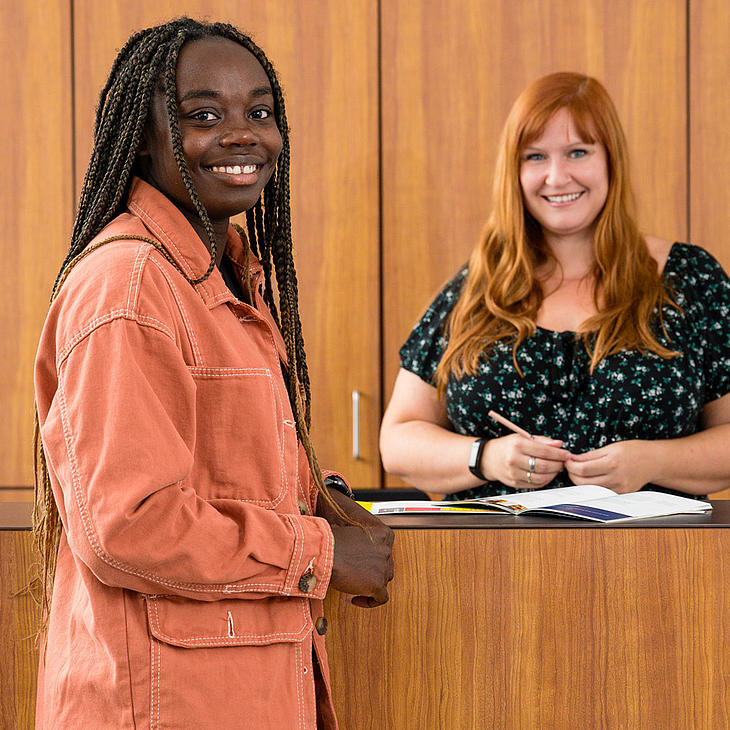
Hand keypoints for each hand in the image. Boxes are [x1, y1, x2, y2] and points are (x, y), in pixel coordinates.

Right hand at [317, 489, 394, 606]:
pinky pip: (381, 599)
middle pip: (386, 566)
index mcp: (381, 534)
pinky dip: (370, 602)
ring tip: (354, 586)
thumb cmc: (330, 544)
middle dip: (373, 572)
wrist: (324, 556)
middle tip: (357, 575)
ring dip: (371, 585)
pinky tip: (355, 599)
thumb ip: (361, 542)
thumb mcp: (350, 534)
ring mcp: (383, 568)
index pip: (387, 548)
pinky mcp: (377, 584)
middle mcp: (386, 550)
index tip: (365, 563)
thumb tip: (357, 550)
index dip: (377, 558)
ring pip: (383, 582)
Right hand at [481, 434, 569, 488]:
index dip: (558, 453)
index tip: (566, 454)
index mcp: (517, 444)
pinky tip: (547, 475)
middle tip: (563, 462)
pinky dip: (545, 480)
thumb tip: (559, 444)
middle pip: (544, 465)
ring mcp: (513, 473)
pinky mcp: (514, 483)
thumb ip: (541, 440)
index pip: (544, 450)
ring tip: (556, 468)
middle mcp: (514, 459)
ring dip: (553, 474)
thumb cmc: (507, 446)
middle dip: (558, 464)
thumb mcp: (521, 437)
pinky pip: (535, 484)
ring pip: (541, 477)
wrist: (487, 458)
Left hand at [565, 440, 648, 492]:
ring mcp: (619, 489)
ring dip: (580, 481)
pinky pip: (600, 492)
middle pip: (583, 482)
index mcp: (612, 463)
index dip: (570, 465)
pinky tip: (592, 478)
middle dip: (572, 474)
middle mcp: (616, 478)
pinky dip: (592, 486)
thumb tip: (573, 459)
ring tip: (580, 471)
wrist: (654, 462)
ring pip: (590, 489)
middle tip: (570, 466)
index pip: (582, 469)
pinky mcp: (621, 494)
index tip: (567, 460)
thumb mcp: (611, 447)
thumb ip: (590, 455)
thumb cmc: (634, 451)